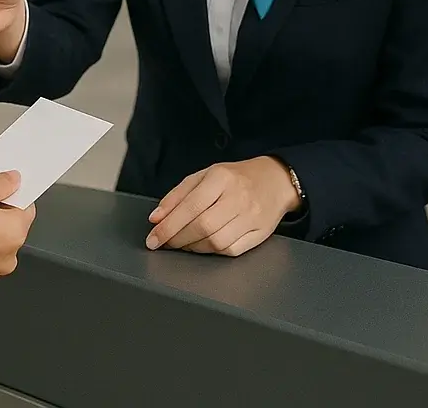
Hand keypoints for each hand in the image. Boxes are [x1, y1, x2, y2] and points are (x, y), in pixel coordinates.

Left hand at [145, 156, 300, 257]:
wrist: (275, 180)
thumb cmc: (234, 178)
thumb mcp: (203, 176)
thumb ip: (177, 196)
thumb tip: (156, 218)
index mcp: (220, 178)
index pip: (189, 206)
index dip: (168, 226)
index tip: (153, 238)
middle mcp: (238, 198)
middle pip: (202, 226)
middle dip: (177, 238)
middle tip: (164, 242)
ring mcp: (252, 218)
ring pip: (216, 242)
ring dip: (192, 247)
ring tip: (182, 242)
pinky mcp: (261, 234)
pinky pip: (231, 251)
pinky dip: (211, 252)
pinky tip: (202, 245)